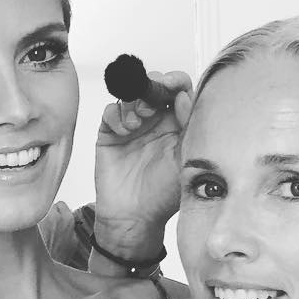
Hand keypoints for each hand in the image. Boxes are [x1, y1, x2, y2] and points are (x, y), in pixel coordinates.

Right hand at [94, 69, 191, 258]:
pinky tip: (124, 131)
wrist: (134, 217)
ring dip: (133, 103)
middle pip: (152, 86)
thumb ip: (188, 123)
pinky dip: (116, 115)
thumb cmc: (163, 194)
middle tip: (149, 107)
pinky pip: (110, 111)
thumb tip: (184, 95)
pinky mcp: (110, 134)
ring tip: (136, 124)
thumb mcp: (184, 157)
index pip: (178, 89)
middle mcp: (155, 121)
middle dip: (150, 88)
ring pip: (130, 94)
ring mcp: (132, 126)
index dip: (174, 81)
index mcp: (177, 123)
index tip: (170, 85)